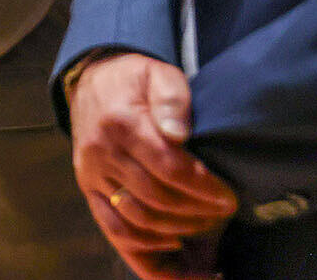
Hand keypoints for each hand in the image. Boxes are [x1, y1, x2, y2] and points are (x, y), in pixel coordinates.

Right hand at [69, 54, 235, 273]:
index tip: (229, 196)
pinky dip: (144, 243)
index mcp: (120, 123)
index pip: (168, 167)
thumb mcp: (158, 74)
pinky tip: (171, 242)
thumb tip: (179, 133)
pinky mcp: (87, 186)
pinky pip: (112, 226)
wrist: (90, 80)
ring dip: (176, 228)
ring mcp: (91, 173)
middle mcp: (101, 151)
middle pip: (155, 197)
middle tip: (223, 211)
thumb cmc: (134, 80)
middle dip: (197, 210)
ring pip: (136, 216)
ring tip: (203, 223)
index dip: (204, 188)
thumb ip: (172, 98)